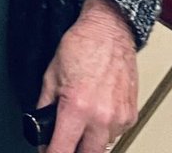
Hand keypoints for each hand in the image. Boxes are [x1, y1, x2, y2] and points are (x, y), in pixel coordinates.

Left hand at [38, 0, 137, 152]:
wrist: (109, 31)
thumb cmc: (81, 45)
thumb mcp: (50, 74)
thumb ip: (44, 105)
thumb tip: (40, 126)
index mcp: (77, 107)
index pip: (62, 150)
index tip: (46, 152)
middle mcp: (101, 117)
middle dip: (72, 151)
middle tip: (63, 139)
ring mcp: (119, 118)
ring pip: (102, 146)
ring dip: (89, 140)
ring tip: (81, 118)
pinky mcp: (130, 116)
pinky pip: (115, 134)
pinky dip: (103, 129)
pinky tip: (96, 110)